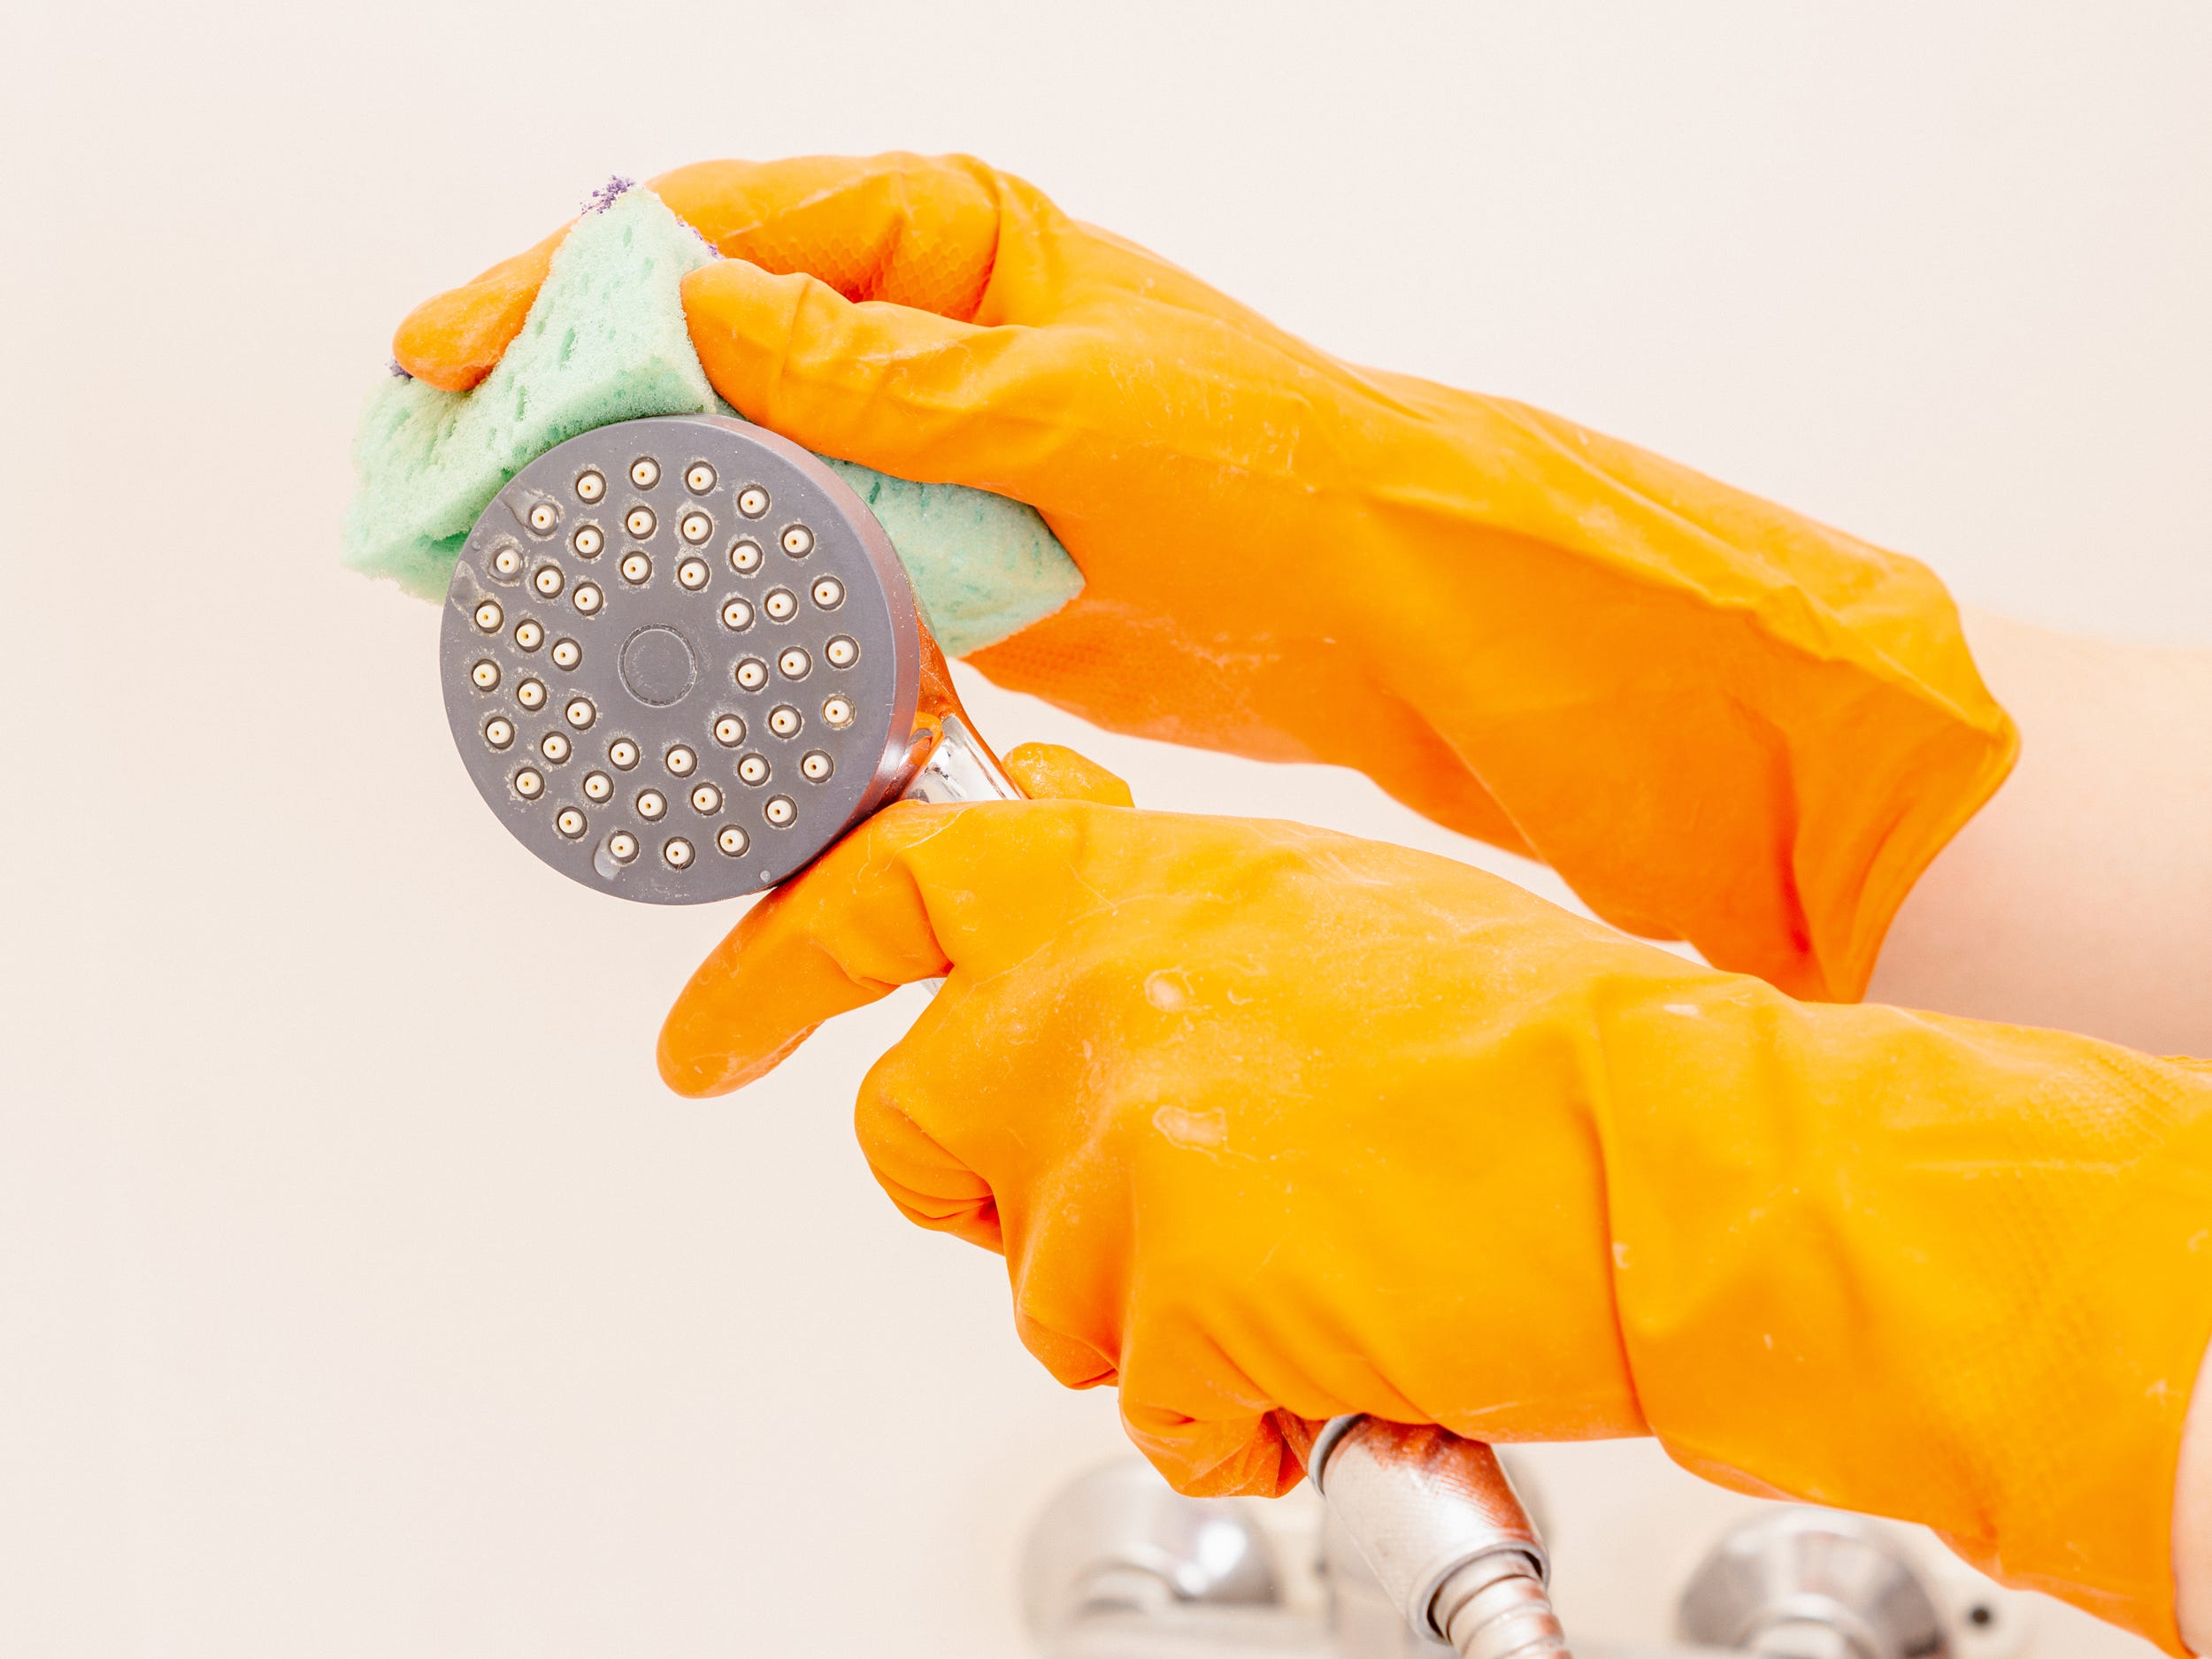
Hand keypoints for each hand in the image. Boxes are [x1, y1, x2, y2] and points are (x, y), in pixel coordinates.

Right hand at [394, 153, 2013, 1001]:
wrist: (1377, 613)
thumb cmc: (1266, 468)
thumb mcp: (1070, 403)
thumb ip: (880, 373)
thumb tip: (688, 309)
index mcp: (944, 239)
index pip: (711, 237)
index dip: (563, 291)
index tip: (447, 355)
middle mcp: (916, 336)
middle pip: (690, 362)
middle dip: (567, 423)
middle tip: (442, 500)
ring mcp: (919, 460)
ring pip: (734, 485)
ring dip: (635, 538)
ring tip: (510, 591)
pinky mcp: (939, 570)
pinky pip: (805, 588)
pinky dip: (737, 624)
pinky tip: (659, 662)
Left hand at [660, 783, 2211, 1649]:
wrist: (1668, 1152)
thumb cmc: (1530, 1032)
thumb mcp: (1312, 910)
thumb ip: (1156, 921)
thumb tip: (1064, 941)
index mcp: (1118, 880)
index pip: (874, 894)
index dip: (771, 970)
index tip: (710, 1032)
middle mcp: (1084, 1000)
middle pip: (913, 1124)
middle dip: (989, 1188)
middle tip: (1114, 1210)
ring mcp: (1115, 1153)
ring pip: (1035, 1285)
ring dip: (1145, 1306)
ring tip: (1302, 1269)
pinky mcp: (1172, 1300)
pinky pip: (1136, 1402)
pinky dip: (1222, 1412)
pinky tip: (1330, 1358)